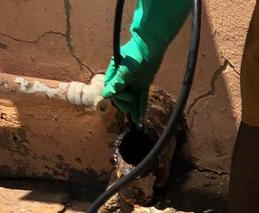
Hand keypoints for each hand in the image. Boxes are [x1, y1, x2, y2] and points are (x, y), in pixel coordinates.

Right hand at [102, 0, 191, 121]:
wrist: (151, 45)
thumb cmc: (136, 53)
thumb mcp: (126, 68)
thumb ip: (117, 81)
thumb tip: (107, 94)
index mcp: (115, 72)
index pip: (112, 90)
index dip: (117, 97)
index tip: (123, 98)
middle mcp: (123, 78)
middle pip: (121, 96)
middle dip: (126, 104)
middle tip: (130, 106)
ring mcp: (133, 81)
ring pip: (132, 99)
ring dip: (134, 110)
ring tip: (136, 122)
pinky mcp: (143, 83)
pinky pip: (141, 97)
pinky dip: (141, 106)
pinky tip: (141, 117)